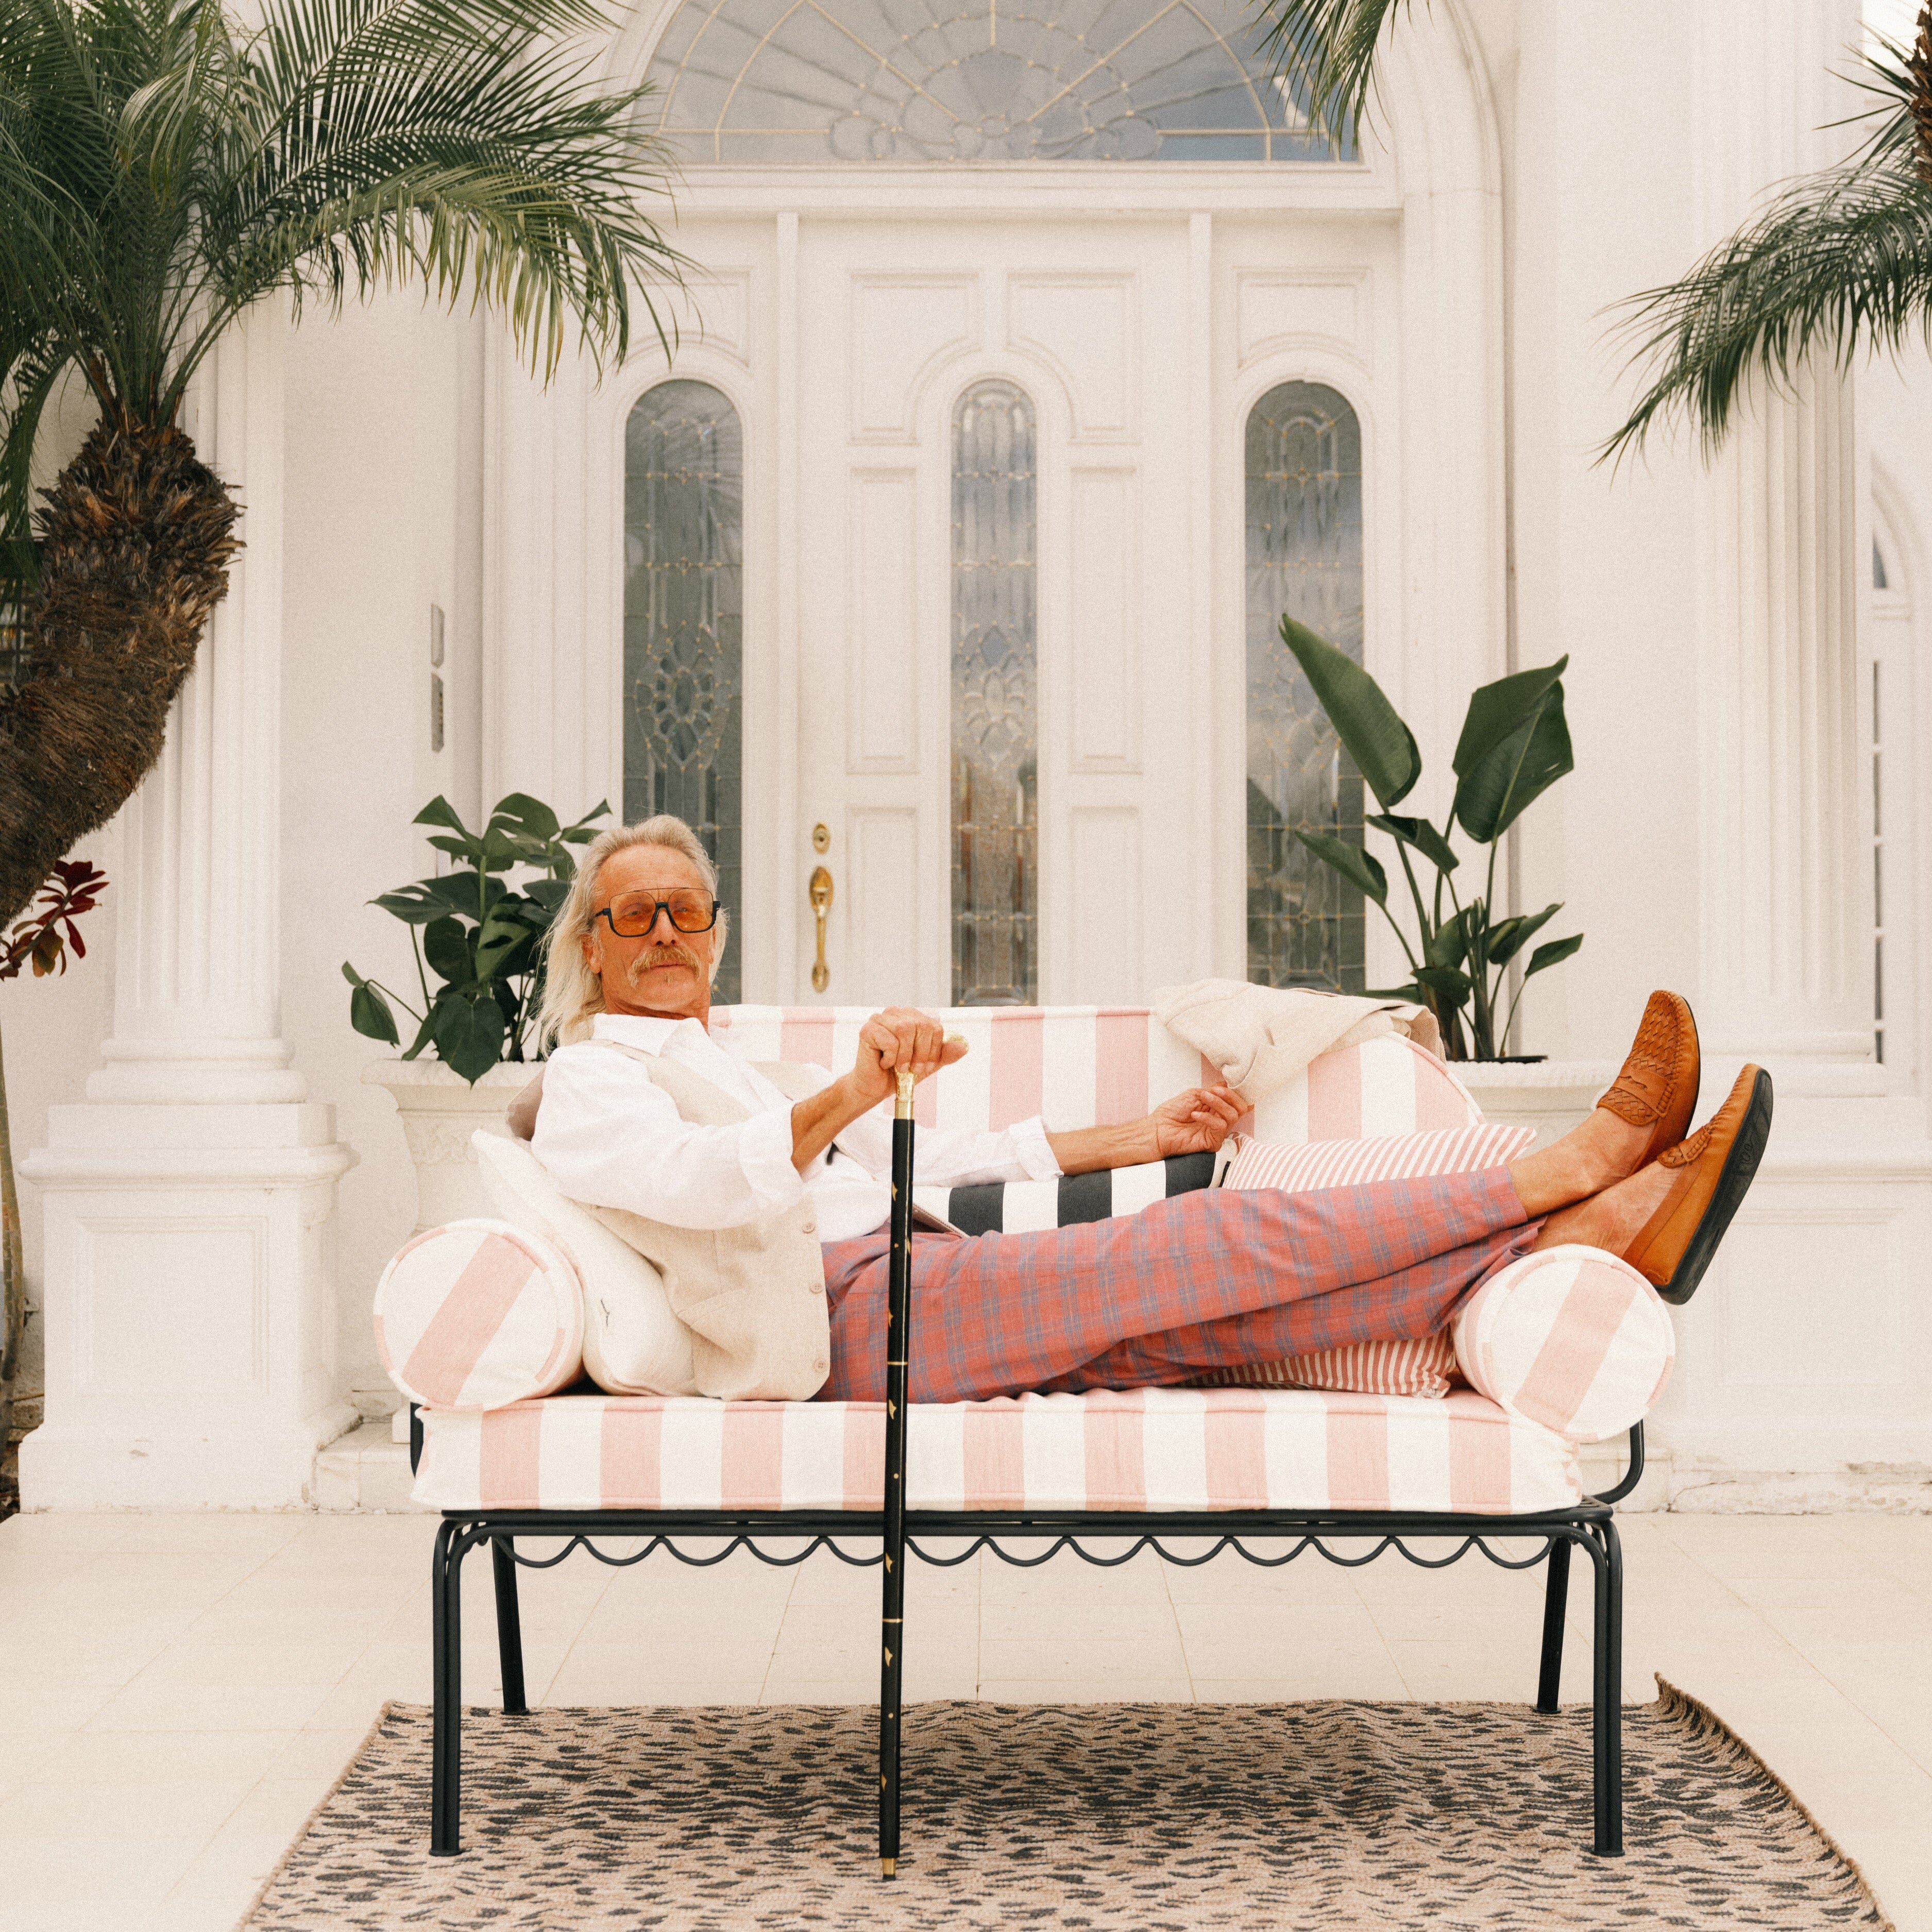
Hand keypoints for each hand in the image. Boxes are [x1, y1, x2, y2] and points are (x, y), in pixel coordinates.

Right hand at [846, 1007, 967, 1109]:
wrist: (876, 1087)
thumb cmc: (899, 1073)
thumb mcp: (928, 1064)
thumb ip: (944, 1054)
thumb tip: (963, 1047)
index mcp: (912, 1017)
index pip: (934, 1026)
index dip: (933, 1049)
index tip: (925, 1066)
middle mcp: (896, 1013)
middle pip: (921, 1025)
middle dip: (920, 1053)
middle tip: (912, 1068)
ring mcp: (880, 1019)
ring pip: (905, 1030)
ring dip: (905, 1056)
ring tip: (899, 1067)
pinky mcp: (867, 1029)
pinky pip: (889, 1040)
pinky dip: (891, 1058)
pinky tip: (884, 1062)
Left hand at [1146, 1085, 1244, 1158]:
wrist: (1159, 1128)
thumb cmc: (1173, 1111)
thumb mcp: (1195, 1094)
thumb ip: (1214, 1090)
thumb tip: (1229, 1084)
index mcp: (1218, 1108)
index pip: (1238, 1100)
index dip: (1236, 1091)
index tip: (1223, 1084)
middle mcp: (1221, 1119)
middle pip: (1242, 1108)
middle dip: (1230, 1096)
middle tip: (1213, 1091)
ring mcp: (1218, 1132)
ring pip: (1232, 1116)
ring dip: (1218, 1103)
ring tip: (1202, 1098)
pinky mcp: (1213, 1142)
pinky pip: (1220, 1127)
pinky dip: (1209, 1117)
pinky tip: (1195, 1114)